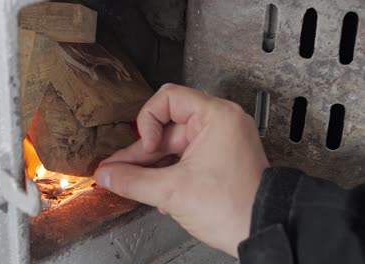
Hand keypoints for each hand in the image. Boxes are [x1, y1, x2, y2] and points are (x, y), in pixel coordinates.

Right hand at [94, 84, 268, 256]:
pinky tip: (157, 194)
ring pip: (174, 146)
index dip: (147, 121)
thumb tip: (107, 176)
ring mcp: (221, 142)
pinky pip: (186, 158)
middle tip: (118, 170)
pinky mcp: (220, 160)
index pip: (167, 99)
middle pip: (167, 128)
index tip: (145, 147)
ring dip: (153, 167)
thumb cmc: (234, 207)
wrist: (265, 232)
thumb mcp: (173, 192)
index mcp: (216, 117)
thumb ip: (133, 181)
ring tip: (132, 184)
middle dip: (141, 153)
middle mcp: (221, 124)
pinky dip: (170, 173)